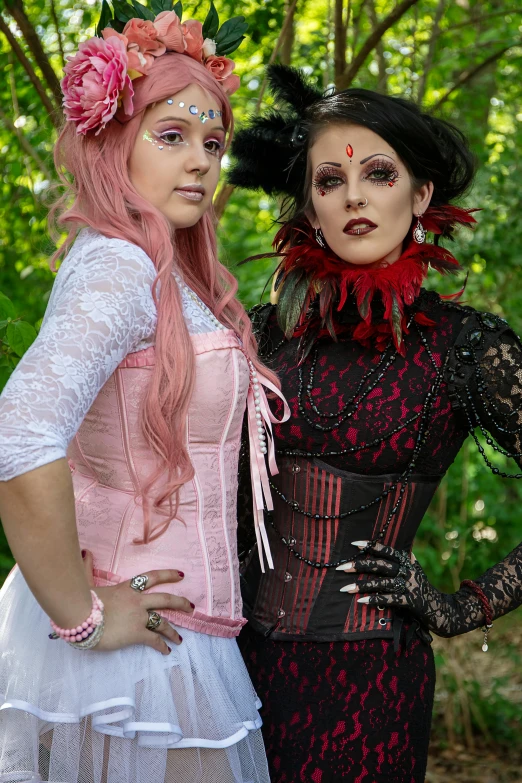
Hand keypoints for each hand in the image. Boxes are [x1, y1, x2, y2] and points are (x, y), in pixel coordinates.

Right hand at [80, 551, 192, 653]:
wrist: (80, 615)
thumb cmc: (82, 599)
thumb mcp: (87, 581)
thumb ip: (88, 568)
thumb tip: (84, 553)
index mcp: (128, 587)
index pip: (152, 577)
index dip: (168, 575)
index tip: (181, 575)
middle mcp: (138, 600)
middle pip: (165, 599)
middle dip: (180, 603)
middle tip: (191, 607)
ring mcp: (139, 616)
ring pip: (163, 622)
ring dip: (172, 631)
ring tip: (180, 639)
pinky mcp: (136, 633)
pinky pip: (153, 640)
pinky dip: (161, 645)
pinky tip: (166, 650)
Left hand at [336, 541, 484, 637]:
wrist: (441, 609)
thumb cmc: (422, 588)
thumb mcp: (414, 571)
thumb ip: (402, 560)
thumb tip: (388, 549)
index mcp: (407, 561)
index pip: (386, 550)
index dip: (370, 546)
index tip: (353, 543)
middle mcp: (407, 571)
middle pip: (380, 566)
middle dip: (359, 565)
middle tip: (340, 567)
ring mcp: (409, 586)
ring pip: (381, 583)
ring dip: (362, 586)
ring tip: (345, 588)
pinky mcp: (410, 601)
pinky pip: (389, 600)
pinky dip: (375, 600)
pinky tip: (361, 601)